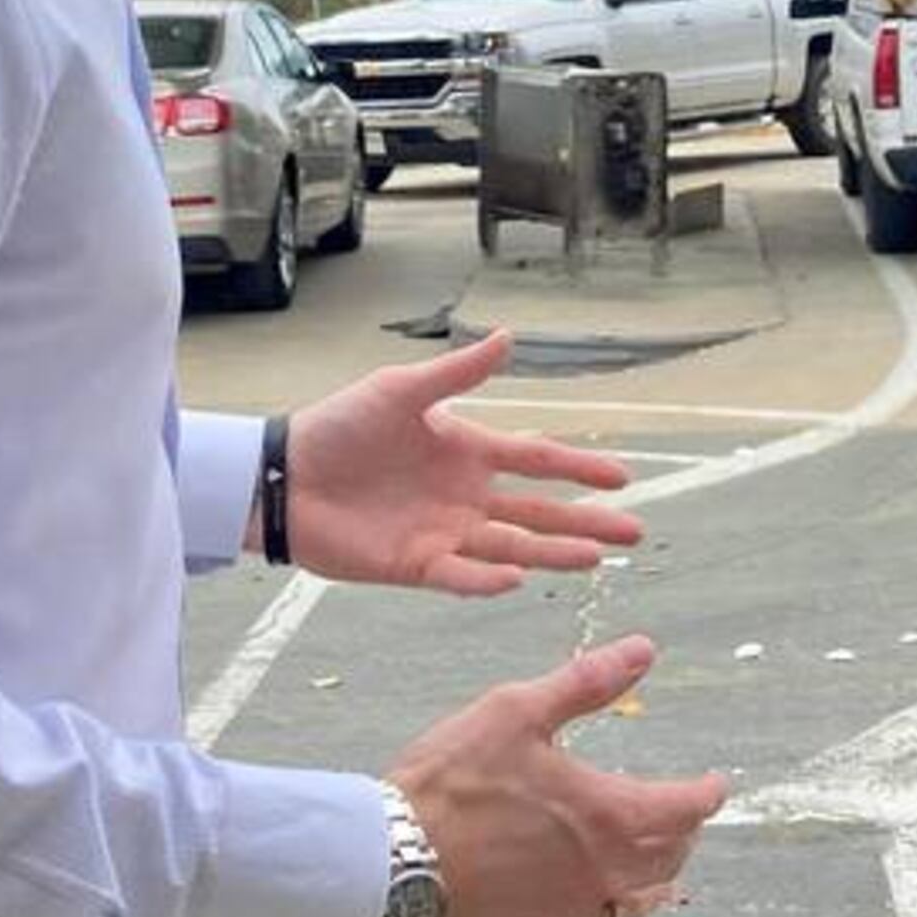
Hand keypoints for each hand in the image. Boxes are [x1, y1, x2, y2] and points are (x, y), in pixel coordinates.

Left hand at [281, 331, 643, 595]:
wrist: (283, 474)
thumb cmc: (338, 426)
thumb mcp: (400, 390)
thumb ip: (457, 373)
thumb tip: (508, 336)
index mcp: (466, 450)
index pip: (536, 461)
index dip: (580, 469)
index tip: (624, 478)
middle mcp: (464, 496)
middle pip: (538, 513)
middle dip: (585, 522)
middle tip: (632, 535)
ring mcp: (443, 532)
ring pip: (512, 547)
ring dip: (552, 553)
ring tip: (595, 559)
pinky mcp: (414, 564)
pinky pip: (459, 576)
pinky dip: (487, 580)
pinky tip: (519, 578)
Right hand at [389, 635, 730, 916]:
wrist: (385, 869)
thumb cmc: (447, 786)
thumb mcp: (515, 711)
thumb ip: (585, 683)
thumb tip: (641, 651)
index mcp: (608, 816)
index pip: (684, 808)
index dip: (706, 793)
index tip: (715, 786)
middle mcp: (601, 876)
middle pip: (667, 861)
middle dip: (679, 836)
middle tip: (679, 822)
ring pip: (630, 912)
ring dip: (647, 889)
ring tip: (649, 878)